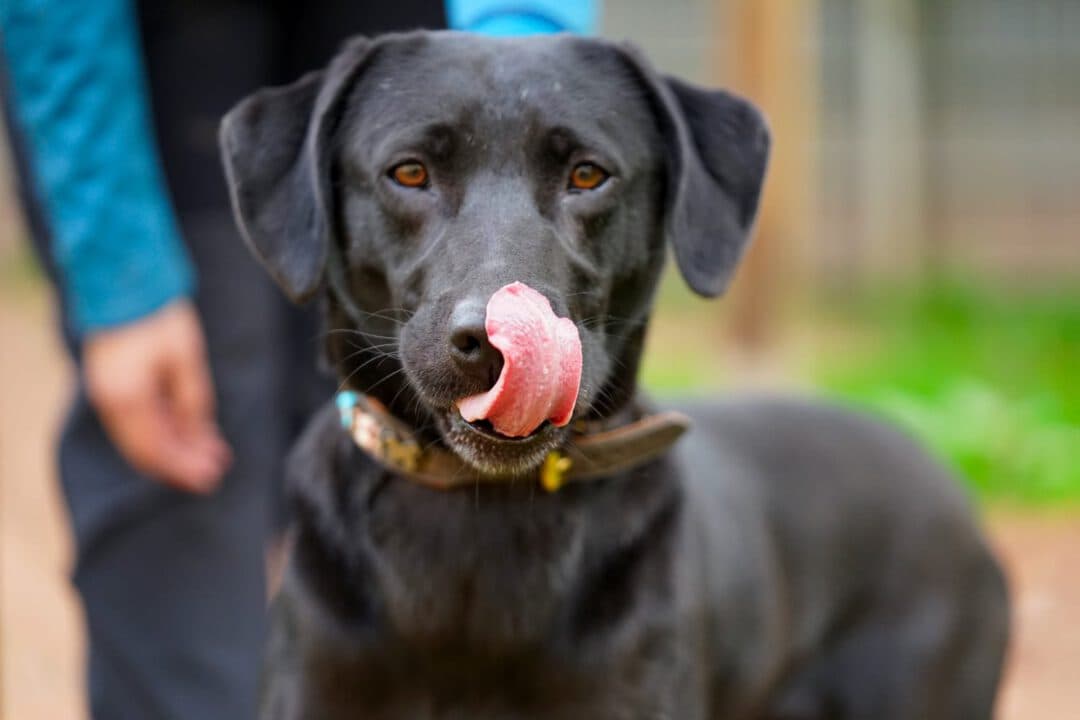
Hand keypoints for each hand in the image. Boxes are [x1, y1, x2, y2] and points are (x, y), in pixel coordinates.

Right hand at [83, 299, 231, 492]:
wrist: (124, 279)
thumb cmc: (159, 316)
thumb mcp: (186, 360)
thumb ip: (193, 403)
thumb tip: (202, 441)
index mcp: (128, 398)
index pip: (156, 450)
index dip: (184, 468)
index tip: (212, 477)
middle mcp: (111, 402)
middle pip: (147, 450)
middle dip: (182, 464)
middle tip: (214, 474)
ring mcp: (108, 394)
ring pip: (143, 438)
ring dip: (176, 449)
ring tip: (210, 455)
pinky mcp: (114, 385)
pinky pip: (139, 421)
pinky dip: (165, 430)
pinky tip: (191, 433)